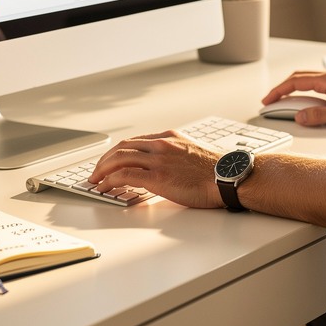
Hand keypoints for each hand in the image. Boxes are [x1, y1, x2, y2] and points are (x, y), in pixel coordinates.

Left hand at [88, 131, 222, 207]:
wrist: (229, 177)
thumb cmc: (218, 170)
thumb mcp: (194, 153)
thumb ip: (177, 155)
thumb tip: (167, 167)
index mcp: (170, 137)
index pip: (135, 141)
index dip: (118, 152)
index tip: (111, 161)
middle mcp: (161, 144)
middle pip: (122, 147)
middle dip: (105, 159)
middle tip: (96, 171)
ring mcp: (158, 160)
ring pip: (119, 159)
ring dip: (102, 170)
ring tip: (95, 180)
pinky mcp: (157, 177)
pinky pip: (125, 176)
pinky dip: (110, 181)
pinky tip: (105, 188)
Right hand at [262, 70, 325, 126]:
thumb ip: (318, 116)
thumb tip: (299, 117)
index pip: (295, 82)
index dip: (279, 91)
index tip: (267, 100)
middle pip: (298, 77)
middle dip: (281, 88)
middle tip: (270, 100)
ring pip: (307, 78)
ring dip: (292, 87)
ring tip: (283, 99)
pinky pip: (316, 82)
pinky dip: (304, 88)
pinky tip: (306, 98)